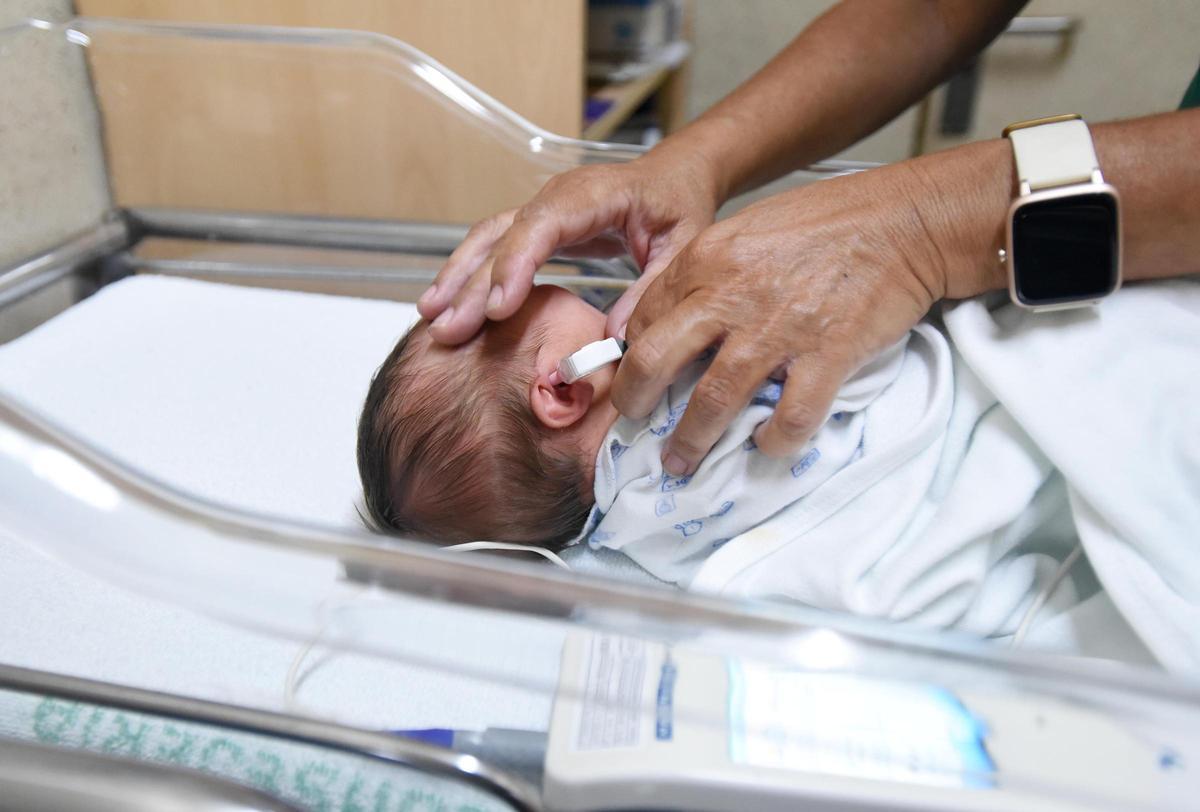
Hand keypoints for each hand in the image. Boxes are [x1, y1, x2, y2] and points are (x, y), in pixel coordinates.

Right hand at [417, 147, 722, 344]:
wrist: (674, 177)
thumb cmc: (679, 205)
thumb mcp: (682, 246)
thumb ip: (652, 290)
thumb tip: (617, 339)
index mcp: (594, 194)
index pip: (543, 225)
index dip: (516, 265)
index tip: (497, 308)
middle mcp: (558, 196)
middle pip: (505, 235)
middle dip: (473, 283)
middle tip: (450, 328)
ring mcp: (542, 208)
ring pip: (489, 238)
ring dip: (459, 278)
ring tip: (433, 318)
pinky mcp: (535, 225)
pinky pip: (494, 245)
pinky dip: (469, 273)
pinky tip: (447, 303)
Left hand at [612, 160, 973, 475]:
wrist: (902, 222)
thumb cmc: (827, 221)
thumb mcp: (747, 229)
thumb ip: (708, 272)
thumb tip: (678, 318)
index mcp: (707, 260)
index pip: (645, 319)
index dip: (632, 355)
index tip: (638, 378)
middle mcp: (731, 295)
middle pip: (657, 362)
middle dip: (635, 404)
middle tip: (635, 426)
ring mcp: (778, 328)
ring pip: (713, 401)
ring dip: (691, 440)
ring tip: (681, 461)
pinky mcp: (826, 354)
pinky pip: (791, 416)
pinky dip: (774, 441)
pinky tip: (767, 445)